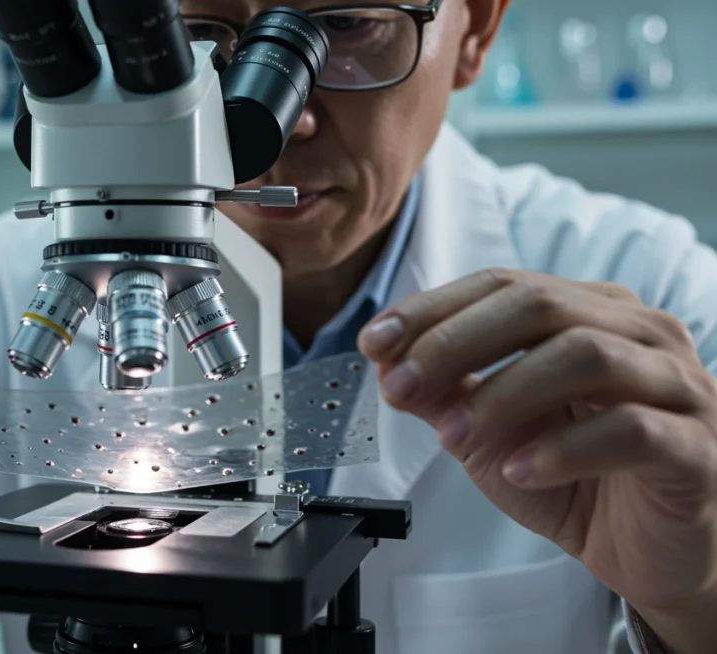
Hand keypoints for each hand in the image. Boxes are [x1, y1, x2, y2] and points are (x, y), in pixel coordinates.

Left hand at [358, 269, 716, 650]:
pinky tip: (520, 469)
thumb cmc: (580, 480)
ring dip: (502, 394)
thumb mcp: (492, 434)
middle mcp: (640, 334)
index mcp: (591, 313)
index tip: (374, 342)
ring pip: (585, 355)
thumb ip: (445, 394)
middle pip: (539, 305)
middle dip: (456, 343)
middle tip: (400, 385)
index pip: (502, 286)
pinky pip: (631, 429)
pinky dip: (562, 449)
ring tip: (453, 436)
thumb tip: (386, 362)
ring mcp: (678, 385)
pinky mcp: (697, 447)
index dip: (432, 310)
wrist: (652, 554)